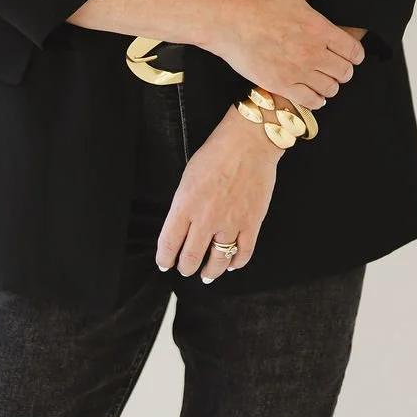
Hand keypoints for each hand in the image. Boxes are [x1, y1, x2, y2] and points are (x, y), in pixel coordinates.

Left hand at [155, 105, 281, 282]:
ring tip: (207, 274)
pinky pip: (243, 254)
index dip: (165, 259)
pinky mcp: (251, 224)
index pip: (169, 243)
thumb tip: (182, 225)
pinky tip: (231, 264)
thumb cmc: (217, 152)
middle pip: (191, 258)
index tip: (164, 264)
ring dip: (210, 272)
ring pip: (217, 261)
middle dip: (185, 268)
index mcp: (185, 204)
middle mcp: (206, 219)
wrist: (249, 142)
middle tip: (185, 269)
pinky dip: (236, 263)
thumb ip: (184, 204)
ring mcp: (230, 224)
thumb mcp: (188, 176)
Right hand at [208, 0, 365, 109]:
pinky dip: (315, 99)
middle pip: (346, 73)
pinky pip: (312, 102)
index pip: (354, 51)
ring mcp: (298, 70)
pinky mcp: (282, 85)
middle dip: (342, 69)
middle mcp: (313, 52)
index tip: (348, 53)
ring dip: (329, 84)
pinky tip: (310, 91)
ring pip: (331, 89)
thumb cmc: (257, 4)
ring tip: (320, 77)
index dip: (354, 53)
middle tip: (332, 65)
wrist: (227, 21)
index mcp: (319, 28)